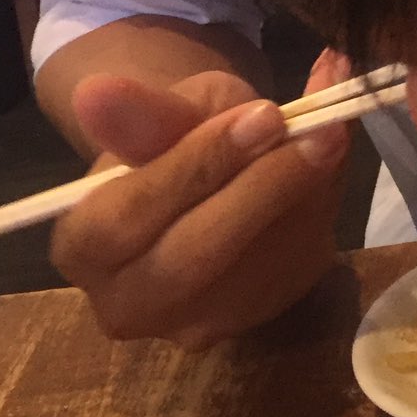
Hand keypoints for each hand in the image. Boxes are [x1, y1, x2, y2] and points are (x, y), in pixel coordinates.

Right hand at [52, 52, 351, 349]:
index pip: (133, 214)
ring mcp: (192, 325)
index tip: (264, 113)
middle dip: (266, 187)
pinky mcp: (251, 320)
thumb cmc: (171, 132)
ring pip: (259, 266)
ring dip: (309, 194)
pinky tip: (330, 160)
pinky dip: (323, 208)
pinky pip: (296, 268)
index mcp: (83, 246)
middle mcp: (128, 304)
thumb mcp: (164, 107)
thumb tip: (97, 91)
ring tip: (333, 129)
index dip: (201, 163)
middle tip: (324, 131)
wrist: (200, 173)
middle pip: (196, 257)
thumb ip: (143, 113)